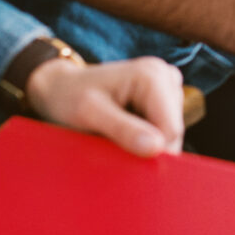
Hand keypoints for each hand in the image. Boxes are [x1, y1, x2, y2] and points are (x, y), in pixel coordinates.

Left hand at [27, 55, 186, 156]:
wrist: (60, 89)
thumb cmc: (69, 98)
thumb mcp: (89, 114)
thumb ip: (123, 130)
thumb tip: (156, 148)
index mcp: (151, 75)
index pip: (171, 130)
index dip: (151, 153)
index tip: (120, 158)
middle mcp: (166, 75)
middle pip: (173, 132)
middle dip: (148, 147)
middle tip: (112, 143)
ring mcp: (168, 85)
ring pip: (171, 133)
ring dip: (146, 143)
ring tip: (116, 133)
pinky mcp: (165, 96)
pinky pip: (166, 128)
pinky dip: (147, 137)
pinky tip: (126, 129)